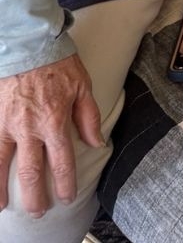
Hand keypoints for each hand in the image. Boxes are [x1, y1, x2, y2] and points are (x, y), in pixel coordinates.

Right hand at [0, 54, 101, 215]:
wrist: (27, 45)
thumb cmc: (58, 63)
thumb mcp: (82, 86)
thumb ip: (88, 116)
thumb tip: (97, 142)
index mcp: (55, 121)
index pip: (62, 161)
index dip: (65, 183)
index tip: (66, 198)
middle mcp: (30, 129)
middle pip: (32, 172)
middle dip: (36, 196)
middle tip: (39, 212)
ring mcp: (7, 126)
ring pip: (2, 166)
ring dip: (2, 190)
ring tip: (4, 207)